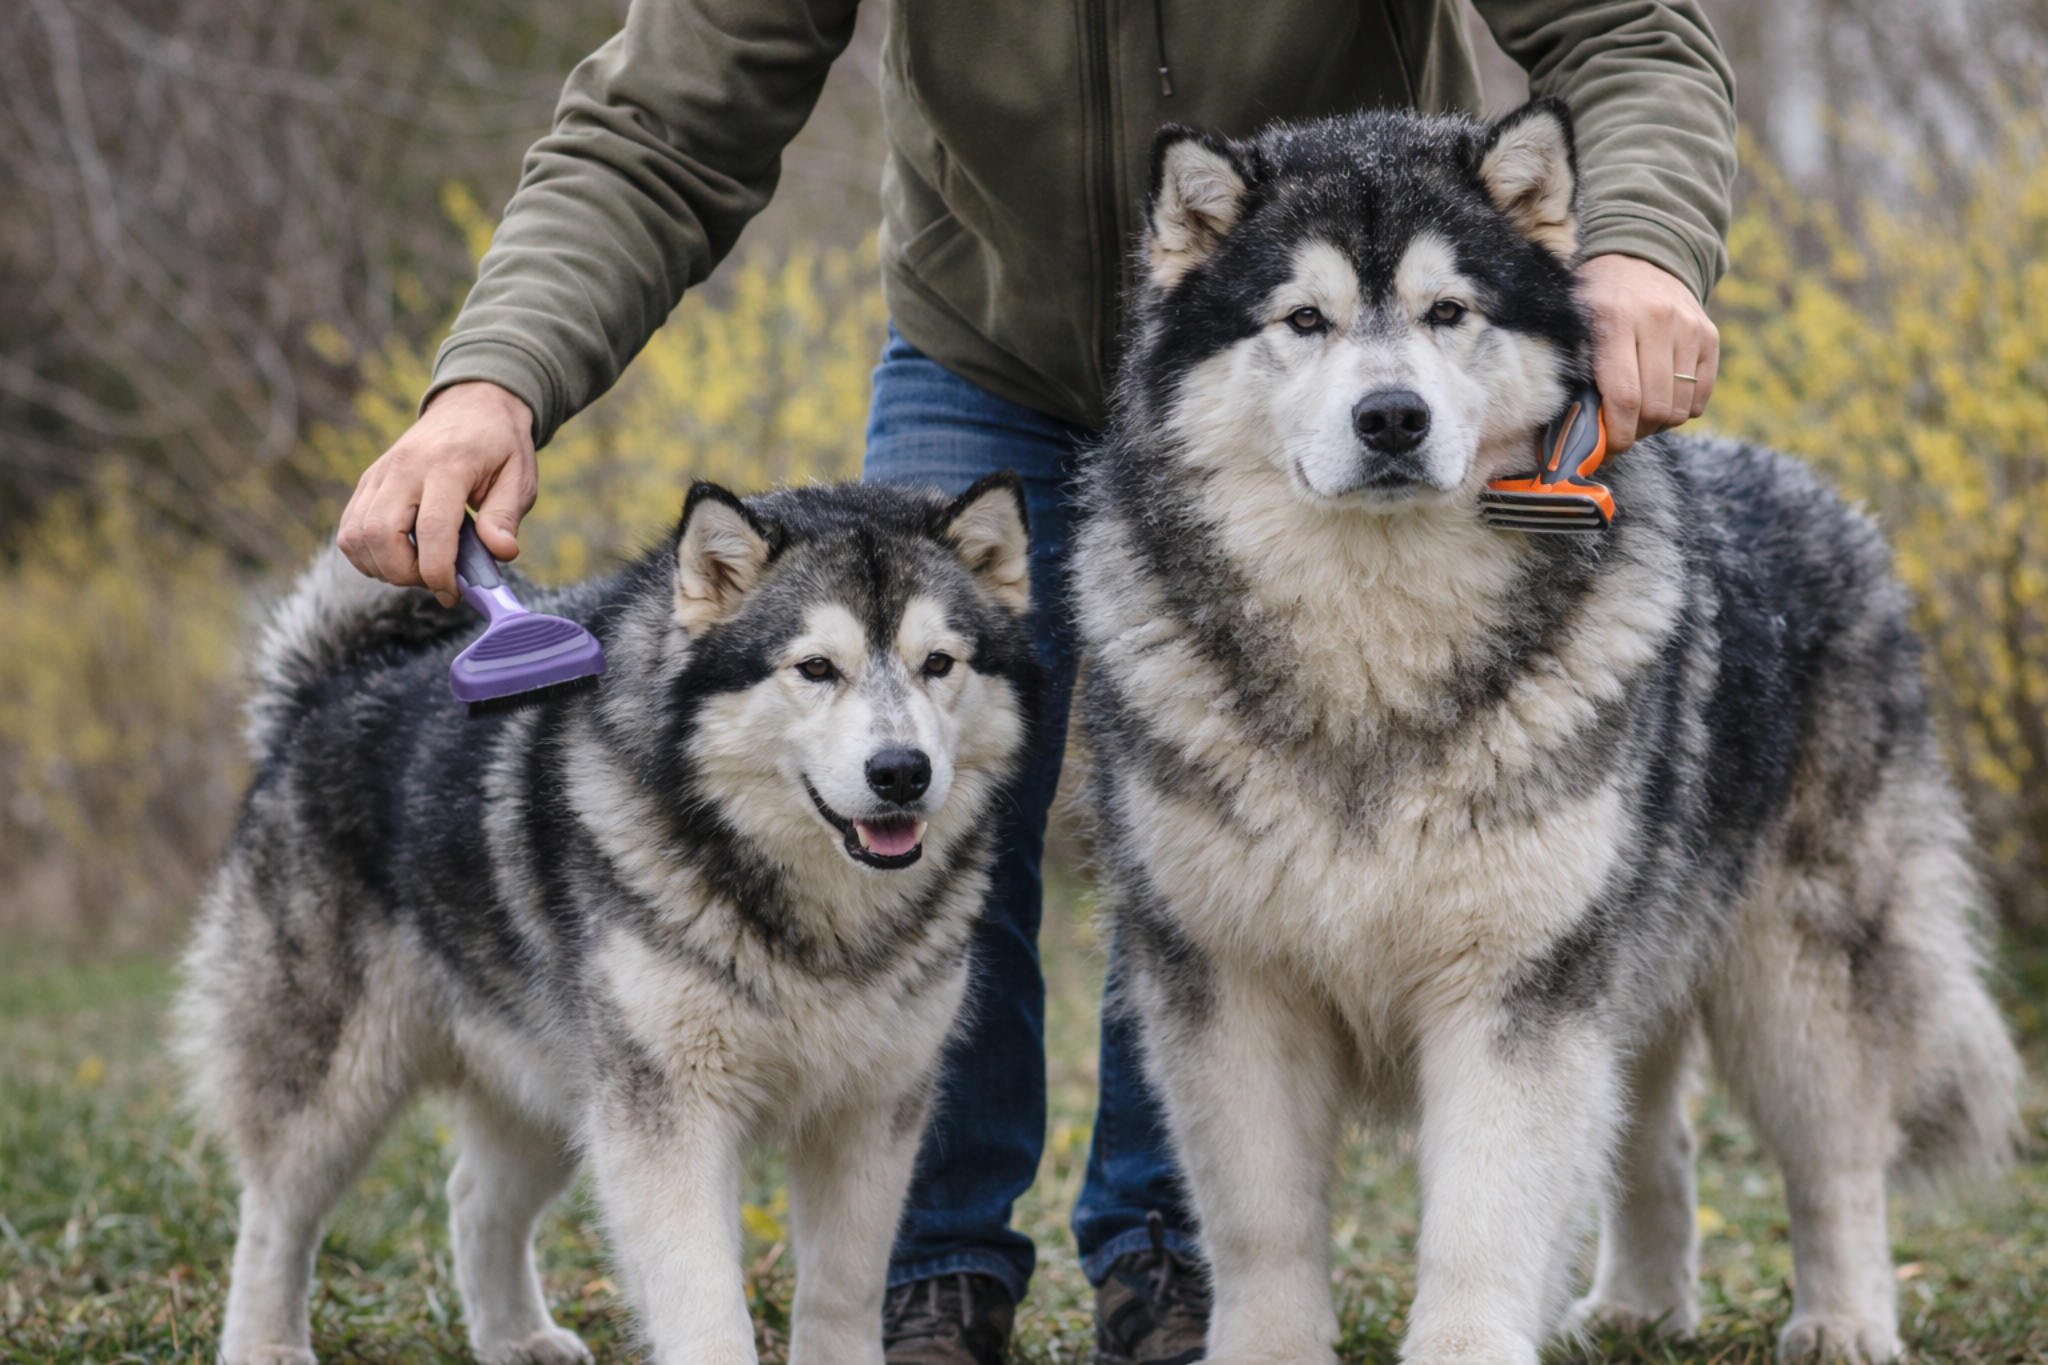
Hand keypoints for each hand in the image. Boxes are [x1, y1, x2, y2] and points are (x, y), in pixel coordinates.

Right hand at [337, 381, 536, 605]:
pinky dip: (366, 554)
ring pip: (357, 535)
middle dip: (404, 574)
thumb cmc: (500, 446)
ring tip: (419, 568)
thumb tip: (501, 553)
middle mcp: (405, 466)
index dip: (438, 571)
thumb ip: (505, 516)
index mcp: (448, 464)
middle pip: (381, 534)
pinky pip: (349, 528)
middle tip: (435, 580)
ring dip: (383, 567)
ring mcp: (381, 472)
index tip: (451, 593)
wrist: (473, 405)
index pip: (431, 529)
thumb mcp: (519, 477)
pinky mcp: (368, 480)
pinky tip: (398, 556)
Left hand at [1576, 254, 1718, 453]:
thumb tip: (1579, 434)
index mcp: (1615, 321)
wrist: (1638, 258)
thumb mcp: (1575, 327)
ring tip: (1639, 413)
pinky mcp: (1710, 335)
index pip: (1625, 396)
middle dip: (1637, 431)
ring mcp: (1689, 327)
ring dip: (1659, 423)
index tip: (1607, 449)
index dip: (1618, 433)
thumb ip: (1577, 373)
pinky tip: (1661, 397)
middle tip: (1621, 430)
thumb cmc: (1595, 303)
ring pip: (1681, 407)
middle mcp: (1658, 321)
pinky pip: (1701, 396)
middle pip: (1656, 407)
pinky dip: (1682, 409)